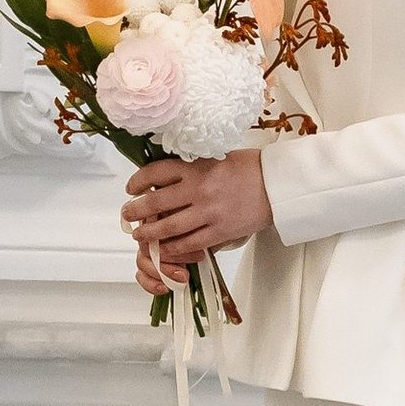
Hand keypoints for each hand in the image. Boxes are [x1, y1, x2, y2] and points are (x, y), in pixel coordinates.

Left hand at [120, 146, 270, 287]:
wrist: (277, 184)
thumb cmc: (250, 168)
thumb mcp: (216, 156)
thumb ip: (192, 166)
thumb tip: (166, 176)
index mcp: (196, 166)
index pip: (155, 173)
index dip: (137, 181)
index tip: (130, 187)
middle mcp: (199, 189)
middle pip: (155, 202)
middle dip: (135, 210)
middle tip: (127, 213)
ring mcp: (209, 212)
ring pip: (169, 227)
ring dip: (149, 232)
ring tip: (140, 235)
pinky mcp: (220, 231)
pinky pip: (190, 243)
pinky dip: (174, 248)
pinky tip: (165, 249)